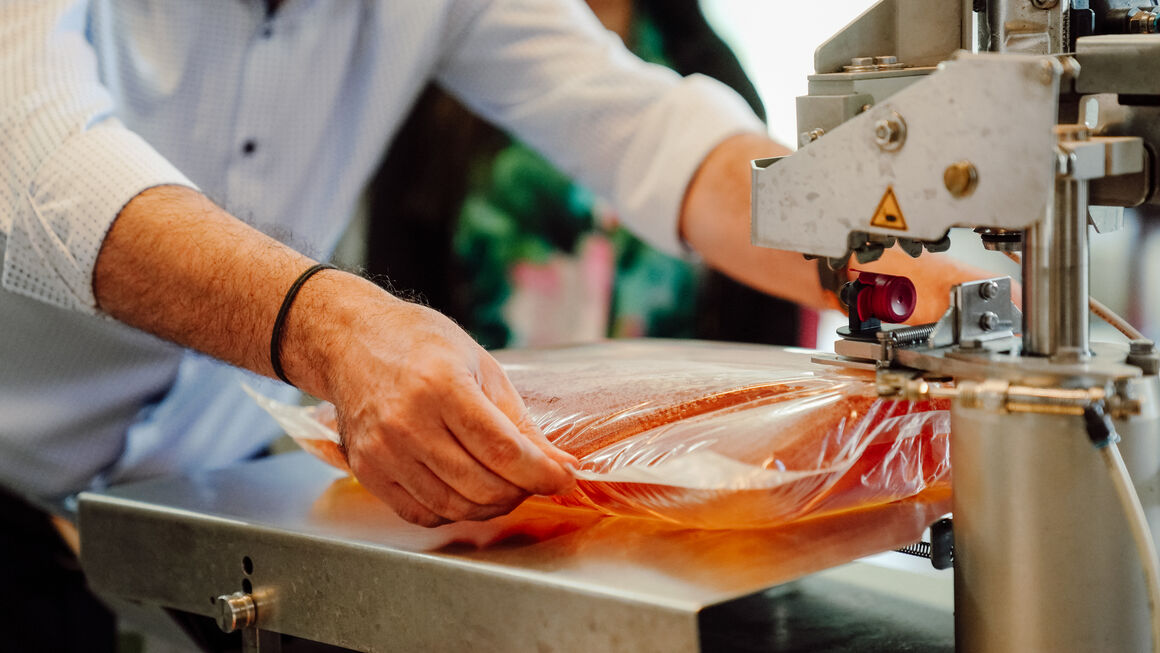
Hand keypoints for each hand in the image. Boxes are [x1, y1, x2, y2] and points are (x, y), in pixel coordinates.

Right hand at [282, 274, 577, 526]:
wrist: (352, 342)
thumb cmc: (419, 344)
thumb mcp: (481, 366)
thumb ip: (519, 421)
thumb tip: (557, 463)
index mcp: (442, 386)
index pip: (503, 451)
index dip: (542, 473)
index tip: (563, 477)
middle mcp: (408, 423)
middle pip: (483, 485)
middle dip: (522, 490)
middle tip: (534, 478)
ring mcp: (383, 451)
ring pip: (456, 506)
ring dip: (491, 505)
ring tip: (504, 484)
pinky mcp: (367, 471)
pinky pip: (423, 513)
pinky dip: (454, 510)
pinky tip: (466, 490)